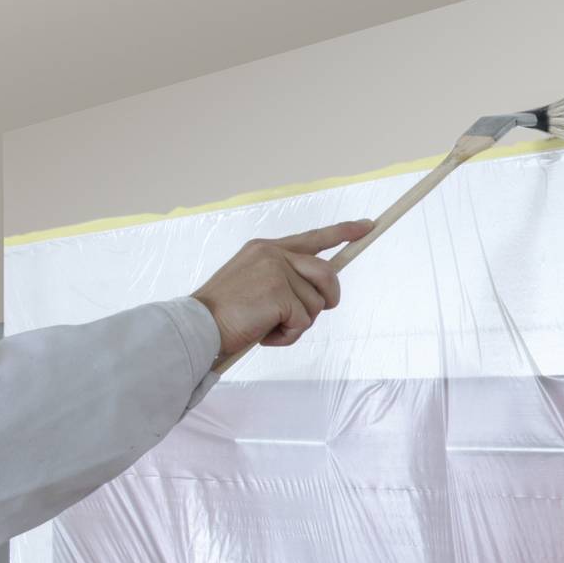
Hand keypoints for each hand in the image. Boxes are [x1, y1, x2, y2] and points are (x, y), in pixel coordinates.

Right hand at [191, 220, 373, 356]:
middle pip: (328, 274)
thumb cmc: (224, 313)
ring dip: (298, 324)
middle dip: (327, 298)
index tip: (367, 226)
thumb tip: (320, 294)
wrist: (196, 326)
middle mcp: (273, 254)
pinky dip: (288, 336)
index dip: (344, 231)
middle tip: (305, 316)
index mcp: (266, 249)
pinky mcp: (279, 294)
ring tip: (268, 326)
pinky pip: (303, 322)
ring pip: (317, 304)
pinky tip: (264, 334)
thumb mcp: (255, 285)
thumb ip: (284, 281)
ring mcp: (277, 272)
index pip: (313, 237)